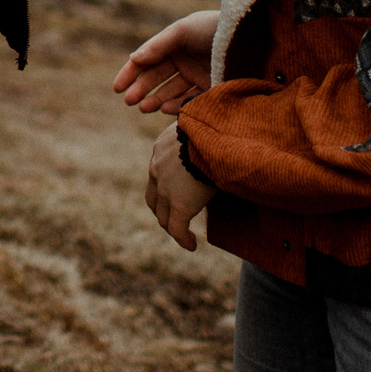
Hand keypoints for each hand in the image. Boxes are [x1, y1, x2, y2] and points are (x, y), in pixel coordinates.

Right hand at [113, 9, 218, 114]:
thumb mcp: (183, 31)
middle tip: (130, 101)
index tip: (117, 88)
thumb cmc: (213, 28)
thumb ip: (158, 45)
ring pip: (170, 92)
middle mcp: (184, 61)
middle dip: (141, 90)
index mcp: (173, 45)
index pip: (146, 61)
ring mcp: (197, 76)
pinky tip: (163, 108)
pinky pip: (189, 101)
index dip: (130, 74)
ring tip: (144, 107)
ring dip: (155, 100)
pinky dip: (175, 106)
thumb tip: (133, 59)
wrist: (247, 39)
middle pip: (155, 78)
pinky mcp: (211, 90)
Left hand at [145, 121, 213, 250]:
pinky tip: (192, 245)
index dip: (164, 187)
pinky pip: (177, 229)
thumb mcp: (201, 125)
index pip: (157, 173)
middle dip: (163, 210)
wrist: (215, 136)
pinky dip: (183, 240)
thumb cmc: (216, 125)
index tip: (176, 194)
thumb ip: (200, 134)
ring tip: (184, 236)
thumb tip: (216, 132)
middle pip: (153, 198)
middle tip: (175, 219)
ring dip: (172, 227)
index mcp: (161, 147)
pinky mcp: (179, 205)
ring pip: (163, 216)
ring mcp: (165, 189)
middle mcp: (157, 168)